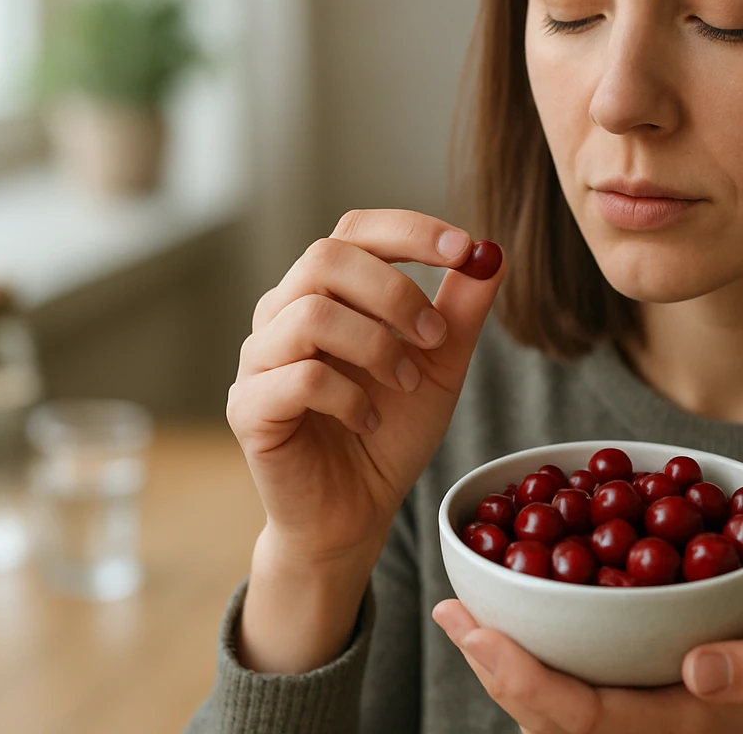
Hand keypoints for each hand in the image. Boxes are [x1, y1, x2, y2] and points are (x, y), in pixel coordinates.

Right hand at [229, 209, 505, 671]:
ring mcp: (260, 359)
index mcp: (327, 292)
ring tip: (405, 383)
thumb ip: (461, 310)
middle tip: (435, 335)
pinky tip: (369, 419)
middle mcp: (283, 313)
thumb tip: (493, 255)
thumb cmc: (391, 430)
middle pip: (326, 256)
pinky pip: (298, 379)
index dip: (409, 230)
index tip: (464, 249)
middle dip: (395, 289)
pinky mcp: (248, 408)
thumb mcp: (440, 364)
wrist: (357, 511)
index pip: (356, 230)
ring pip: (310, 313)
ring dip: (376, 345)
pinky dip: (349, 396)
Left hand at [432, 583, 742, 733]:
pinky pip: (566, 679)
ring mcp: (633, 710)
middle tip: (453, 612)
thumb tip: (701, 672)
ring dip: (498, 661)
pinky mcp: (628, 689)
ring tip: (460, 611)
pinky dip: (527, 648)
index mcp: (679, 721)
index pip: (583, 717)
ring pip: (547, 705)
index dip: (522, 681)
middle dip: (492, 669)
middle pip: (546, 717)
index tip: (480, 634)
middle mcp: (643, 724)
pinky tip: (500, 611)